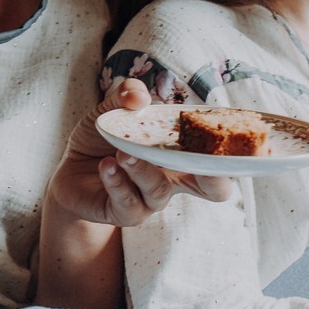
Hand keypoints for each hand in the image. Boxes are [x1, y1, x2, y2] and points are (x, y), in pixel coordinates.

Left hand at [46, 79, 236, 227]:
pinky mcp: (124, 213)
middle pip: (215, 189)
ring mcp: (150, 200)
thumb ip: (126, 95)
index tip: (236, 134)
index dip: (237, 152)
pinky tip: (106, 166)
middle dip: (216, 176)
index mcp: (182, 154)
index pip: (221, 157)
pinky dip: (117, 182)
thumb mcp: (111, 110)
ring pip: (159, 191)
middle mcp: (173, 180)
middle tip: (207, 158)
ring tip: (122, 153)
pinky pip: (128, 203)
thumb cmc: (103, 140)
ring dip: (142, 169)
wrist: (71, 171)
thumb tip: (139, 97)